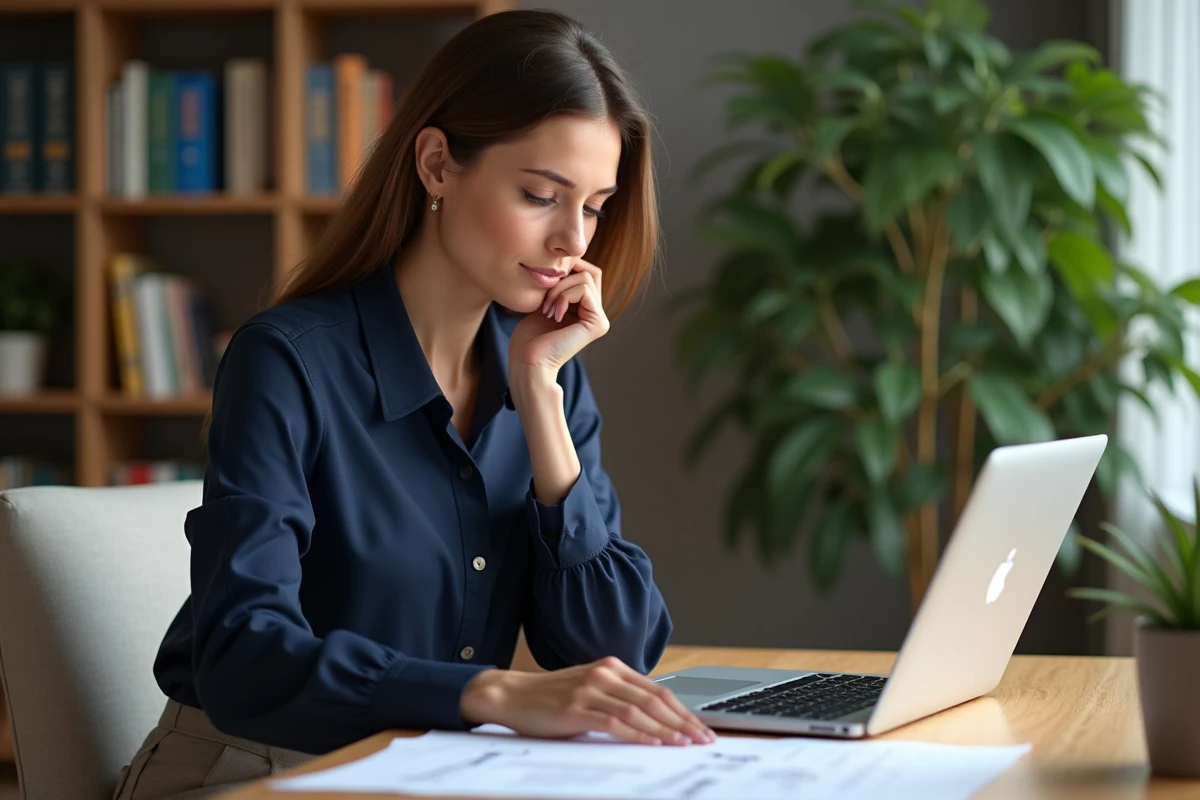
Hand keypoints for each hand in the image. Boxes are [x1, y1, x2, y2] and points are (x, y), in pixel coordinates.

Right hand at [461, 656, 715, 745]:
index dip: (683, 711)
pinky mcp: (576, 708)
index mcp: (613, 667)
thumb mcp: (590, 691)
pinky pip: (614, 722)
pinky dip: (637, 733)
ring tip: (685, 745)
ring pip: (639, 711)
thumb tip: (656, 724)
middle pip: (655, 700)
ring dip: (666, 730)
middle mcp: (605, 674)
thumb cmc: (552, 698)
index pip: (658, 691)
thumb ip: (619, 700)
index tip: (702, 728)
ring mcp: (590, 689)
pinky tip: (652, 743)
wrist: (511, 694)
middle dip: (683, 722)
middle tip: (703, 740)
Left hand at [509, 259, 609, 378]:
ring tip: (546, 309)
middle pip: (591, 271)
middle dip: (564, 276)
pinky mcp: (598, 324)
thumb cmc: (530, 335)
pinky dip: (563, 295)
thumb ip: (560, 284)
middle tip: (545, 298)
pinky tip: (553, 314)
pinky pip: (584, 289)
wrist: (527, 361)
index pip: (586, 272)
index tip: (544, 287)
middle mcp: (597, 314)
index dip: (566, 269)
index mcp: (587, 310)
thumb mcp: (545, 301)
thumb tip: (569, 257)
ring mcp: (600, 320)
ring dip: (559, 288)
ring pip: (586, 278)